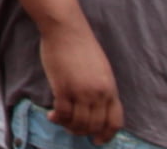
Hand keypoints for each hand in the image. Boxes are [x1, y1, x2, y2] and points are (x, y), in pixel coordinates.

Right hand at [41, 23, 121, 142]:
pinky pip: (62, 113)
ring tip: (60, 121)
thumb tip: (95, 107)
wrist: (66, 29)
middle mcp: (98, 94)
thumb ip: (101, 88)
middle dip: (84, 132)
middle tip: (73, 130)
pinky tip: (51, 116)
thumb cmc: (81, 45)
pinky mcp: (63, 88)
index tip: (98, 141)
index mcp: (110, 88)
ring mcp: (81, 92)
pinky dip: (57, 119)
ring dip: (69, 126)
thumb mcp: (101, 69)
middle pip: (94, 125)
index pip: (114, 121)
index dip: (107, 135)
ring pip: (78, 123)